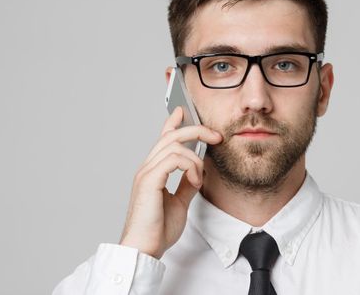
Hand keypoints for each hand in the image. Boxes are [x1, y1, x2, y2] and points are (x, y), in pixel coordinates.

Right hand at [119, 107, 221, 258]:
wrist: (144, 248)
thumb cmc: (157, 229)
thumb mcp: (179, 202)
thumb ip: (186, 185)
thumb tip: (198, 172)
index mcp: (153, 171)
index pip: (163, 139)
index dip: (172, 122)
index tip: (183, 111)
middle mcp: (148, 168)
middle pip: (171, 136)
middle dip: (196, 130)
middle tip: (215, 136)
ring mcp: (146, 173)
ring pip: (174, 145)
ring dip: (195, 157)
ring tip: (200, 176)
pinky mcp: (149, 181)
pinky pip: (173, 159)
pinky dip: (189, 167)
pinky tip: (194, 180)